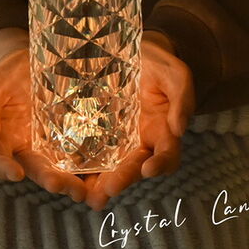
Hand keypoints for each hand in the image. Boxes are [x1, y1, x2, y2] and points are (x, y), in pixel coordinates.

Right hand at [0, 28, 85, 201]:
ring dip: (74, 180)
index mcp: (5, 141)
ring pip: (63, 166)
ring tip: (86, 190)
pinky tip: (106, 166)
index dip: (4, 169)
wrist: (30, 63)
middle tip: (65, 187)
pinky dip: (93, 161)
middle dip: (52, 180)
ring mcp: (53, 143)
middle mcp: (30, 148)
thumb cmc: (5, 77)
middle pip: (38, 170)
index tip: (15, 174)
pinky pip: (83, 148)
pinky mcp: (74, 132)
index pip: (0, 162)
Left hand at [85, 30, 195, 210]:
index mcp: (161, 130)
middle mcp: (139, 140)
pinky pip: (89, 151)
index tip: (149, 168)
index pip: (166, 154)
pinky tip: (67, 173)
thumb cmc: (156, 63)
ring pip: (110, 166)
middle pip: (134, 166)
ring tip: (88, 196)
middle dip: (124, 178)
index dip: (161, 164)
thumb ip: (181, 96)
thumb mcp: (173, 73)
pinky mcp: (95, 131)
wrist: (132, 51)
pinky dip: (81, 166)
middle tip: (109, 188)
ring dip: (101, 183)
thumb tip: (180, 128)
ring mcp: (116, 138)